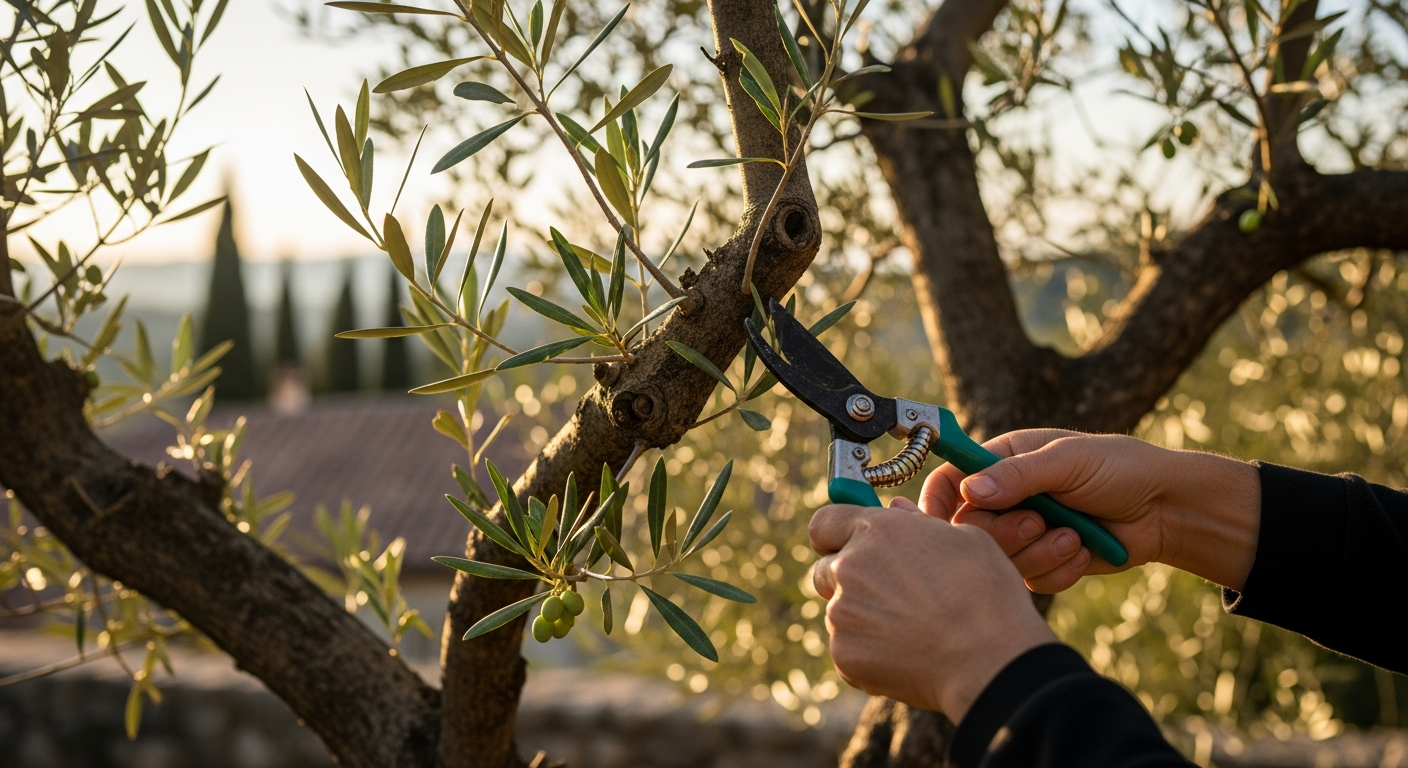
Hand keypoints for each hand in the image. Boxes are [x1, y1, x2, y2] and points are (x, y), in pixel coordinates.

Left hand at [809, 502, 1056, 721]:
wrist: (990, 661)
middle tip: (888, 593)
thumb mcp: (964, 539)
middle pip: (824, 569)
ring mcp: (841, 615)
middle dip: (847, 578)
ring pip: (839, 612)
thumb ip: (917, 522)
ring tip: (910, 630)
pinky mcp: (844, 655)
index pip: (823, 522)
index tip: (847, 545)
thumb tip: (895, 511)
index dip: (833, 534)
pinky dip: (869, 651)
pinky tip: (908, 655)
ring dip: (862, 617)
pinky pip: (848, 648)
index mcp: (875, 531)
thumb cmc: (986, 594)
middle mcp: (848, 568)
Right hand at [920, 430, 1260, 593]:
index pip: (949, 479)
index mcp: (1004, 461)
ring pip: (999, 560)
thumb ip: (1018, 474)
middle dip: (1005, 532)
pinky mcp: (1044, 562)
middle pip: (969, 529)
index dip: (937, 502)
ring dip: (1038, 552)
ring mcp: (1024, 532)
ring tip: (1073, 536)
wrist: (1167, 510)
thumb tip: (969, 490)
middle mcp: (1008, 498)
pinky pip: (1029, 582)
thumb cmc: (1120, 469)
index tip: (940, 521)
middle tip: (1039, 522)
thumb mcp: (1068, 461)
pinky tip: (1083, 552)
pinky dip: (1058, 570)